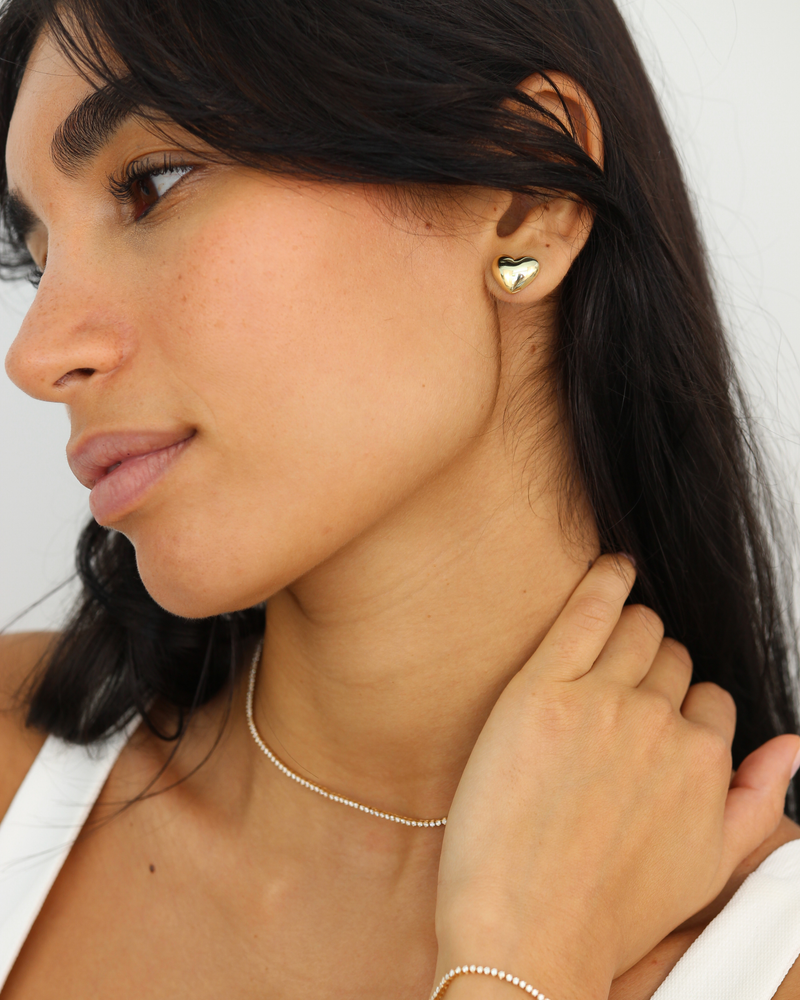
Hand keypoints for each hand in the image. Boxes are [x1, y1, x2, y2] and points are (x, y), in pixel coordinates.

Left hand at [434, 554, 799, 998]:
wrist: (526, 933)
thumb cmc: (605, 909)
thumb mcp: (708, 867)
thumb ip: (756, 799)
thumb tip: (791, 749)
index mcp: (704, 761)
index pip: (708, 700)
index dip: (679, 710)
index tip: (651, 718)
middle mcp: (661, 725)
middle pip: (673, 661)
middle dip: (654, 672)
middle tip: (619, 693)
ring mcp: (602, 702)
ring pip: (638, 631)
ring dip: (631, 630)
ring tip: (609, 645)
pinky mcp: (541, 690)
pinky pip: (588, 609)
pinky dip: (605, 579)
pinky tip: (611, 569)